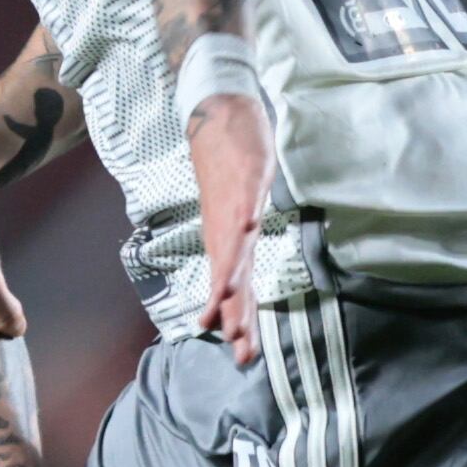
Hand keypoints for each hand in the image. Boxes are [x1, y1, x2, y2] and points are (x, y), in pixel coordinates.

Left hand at [186, 90, 271, 366]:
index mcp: (228, 240)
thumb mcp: (236, 212)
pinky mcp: (244, 173)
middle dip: (235, 313)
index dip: (238, 321)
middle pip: (233, 276)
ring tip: (228, 297)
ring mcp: (235, 200)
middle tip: (238, 347)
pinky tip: (249, 223)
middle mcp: (227, 227)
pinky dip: (245, 210)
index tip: (240, 354)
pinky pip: (245, 194)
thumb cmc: (229, 166)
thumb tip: (240, 282)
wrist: (216, 113)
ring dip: (232, 270)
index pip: (236, 289)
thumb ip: (241, 246)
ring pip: (234, 242)